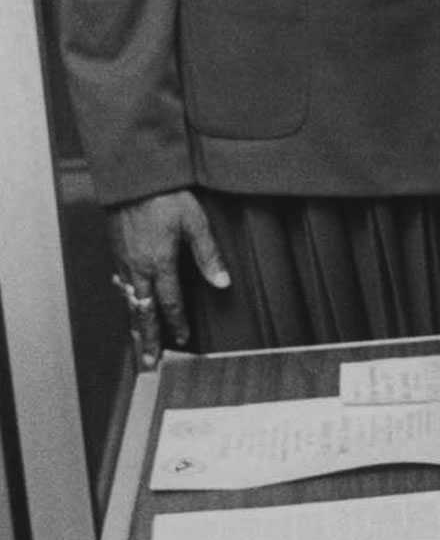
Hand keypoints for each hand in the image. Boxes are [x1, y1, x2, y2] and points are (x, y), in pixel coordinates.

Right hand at [107, 190, 229, 364]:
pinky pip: (120, 283)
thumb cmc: (167, 195)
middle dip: (147, 339)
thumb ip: (208, 255)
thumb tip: (223, 283)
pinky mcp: (116, 251)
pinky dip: (125, 300)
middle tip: (148, 363)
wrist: (133, 176)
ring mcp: (124, 260)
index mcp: (160, 263)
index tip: (182, 342)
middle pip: (143, 312)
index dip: (177, 324)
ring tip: (138, 344)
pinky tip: (128, 303)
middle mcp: (138, 267)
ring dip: (134, 324)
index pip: (170, 303)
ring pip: (129, 301)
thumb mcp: (195, 222)